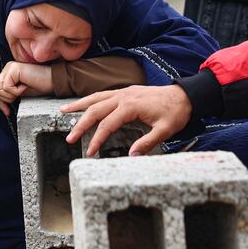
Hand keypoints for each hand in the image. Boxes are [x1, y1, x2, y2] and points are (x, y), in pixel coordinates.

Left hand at [0, 61, 53, 116]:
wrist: (54, 82)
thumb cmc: (40, 87)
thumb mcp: (21, 93)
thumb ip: (9, 94)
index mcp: (8, 72)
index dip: (0, 103)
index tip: (7, 112)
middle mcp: (8, 68)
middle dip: (6, 99)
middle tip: (21, 95)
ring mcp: (10, 67)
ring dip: (12, 95)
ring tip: (24, 89)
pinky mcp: (13, 68)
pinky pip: (7, 87)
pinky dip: (17, 91)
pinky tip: (26, 85)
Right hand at [61, 84, 192, 156]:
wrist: (185, 96)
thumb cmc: (175, 113)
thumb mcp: (165, 130)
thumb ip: (147, 143)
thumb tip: (131, 156)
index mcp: (131, 106)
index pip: (107, 125)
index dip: (96, 139)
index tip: (89, 152)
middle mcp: (123, 97)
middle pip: (95, 110)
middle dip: (80, 124)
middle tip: (69, 138)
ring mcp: (123, 92)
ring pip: (95, 98)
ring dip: (78, 105)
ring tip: (62, 111)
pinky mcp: (125, 92)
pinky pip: (102, 94)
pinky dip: (89, 99)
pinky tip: (82, 105)